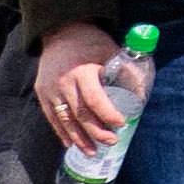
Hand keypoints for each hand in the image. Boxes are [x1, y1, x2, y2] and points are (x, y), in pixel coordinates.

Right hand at [30, 23, 131, 155]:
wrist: (61, 31)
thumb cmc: (91, 42)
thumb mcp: (111, 51)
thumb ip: (126, 71)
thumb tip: (140, 96)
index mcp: (82, 71)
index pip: (95, 99)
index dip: (108, 114)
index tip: (121, 124)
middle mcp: (63, 82)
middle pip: (80, 113)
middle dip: (96, 131)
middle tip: (110, 142)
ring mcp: (50, 89)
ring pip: (64, 119)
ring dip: (78, 138)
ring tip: (92, 152)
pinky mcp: (42, 93)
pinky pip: (52, 117)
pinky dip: (61, 131)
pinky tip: (70, 144)